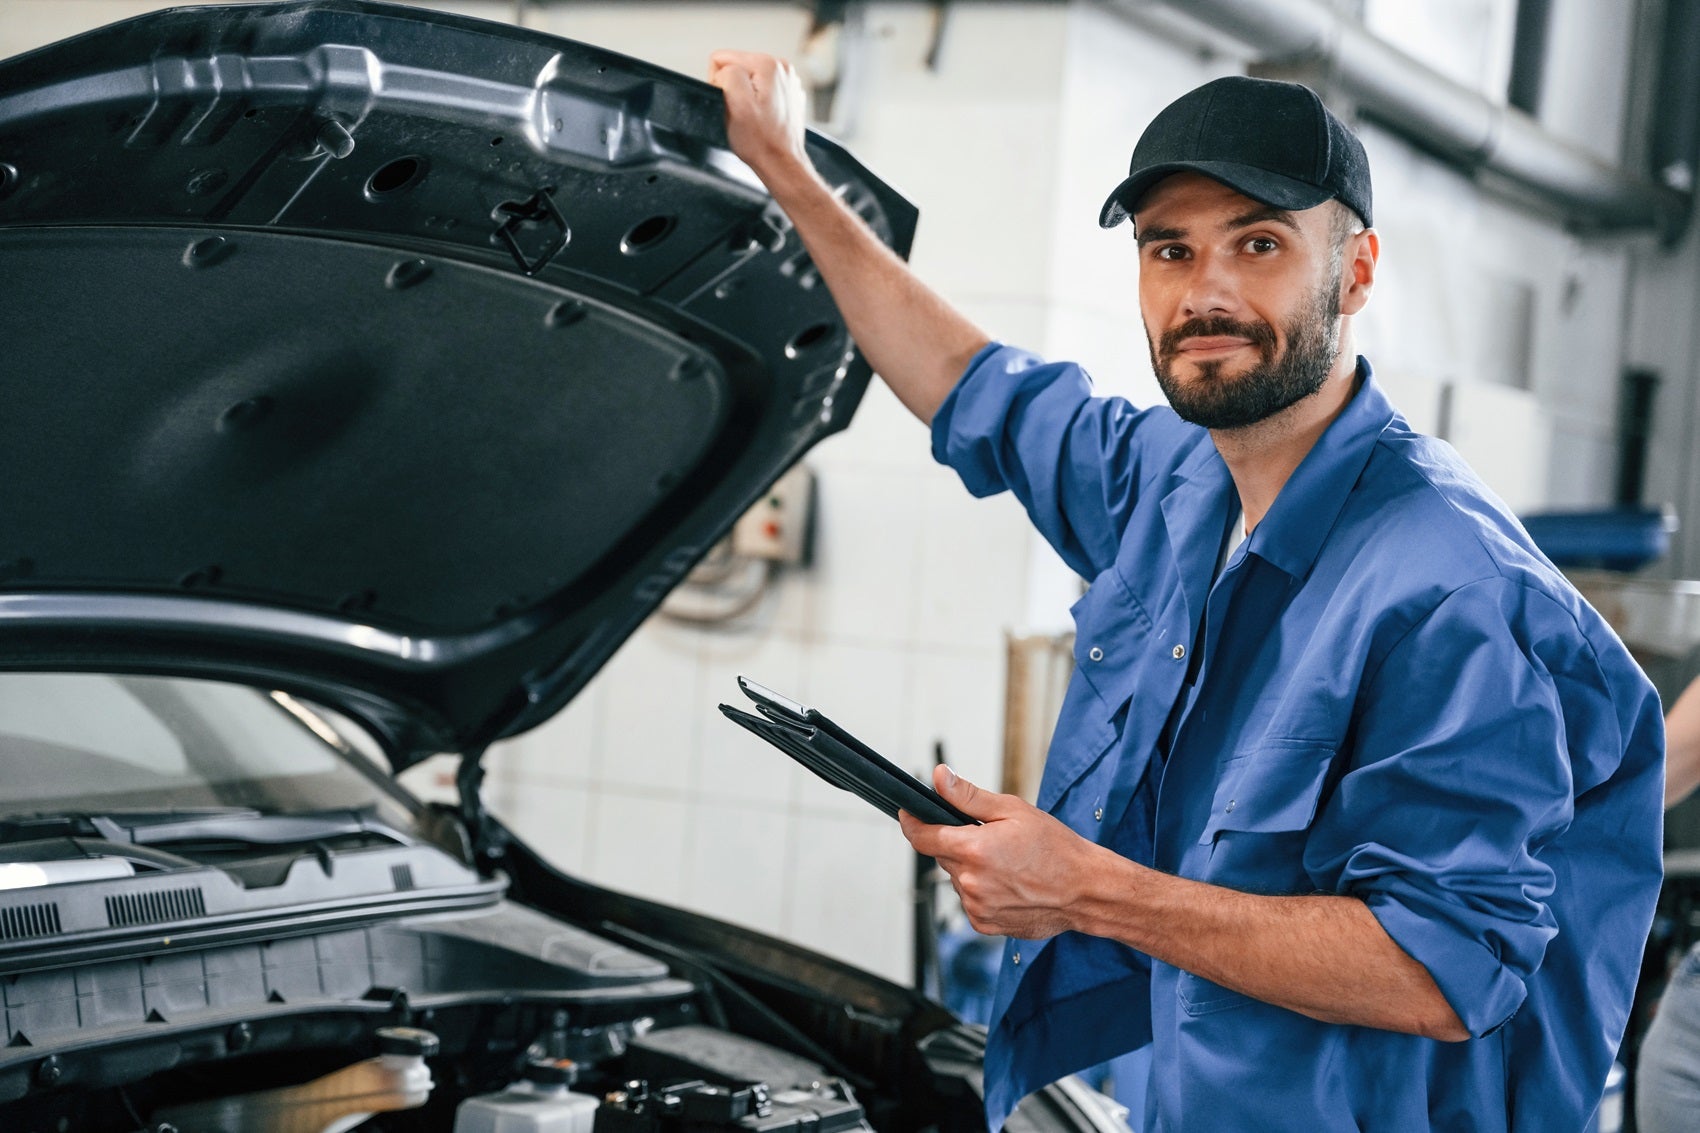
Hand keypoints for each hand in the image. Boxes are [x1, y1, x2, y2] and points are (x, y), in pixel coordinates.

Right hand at [707, 50, 810, 179]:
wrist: (782, 163)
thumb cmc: (761, 142)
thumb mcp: (736, 105)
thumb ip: (727, 75)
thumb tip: (723, 70)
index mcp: (768, 64)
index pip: (721, 58)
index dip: (719, 83)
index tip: (732, 103)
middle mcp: (781, 68)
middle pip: (736, 66)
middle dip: (733, 89)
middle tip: (743, 113)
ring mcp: (786, 81)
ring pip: (747, 79)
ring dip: (745, 97)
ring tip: (754, 117)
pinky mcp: (787, 94)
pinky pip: (760, 90)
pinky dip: (758, 103)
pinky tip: (763, 118)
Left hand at [899, 765, 1100, 939]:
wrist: (1085, 890)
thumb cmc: (1056, 848)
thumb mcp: (1013, 810)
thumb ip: (968, 797)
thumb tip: (939, 778)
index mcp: (973, 850)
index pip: (921, 837)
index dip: (911, 823)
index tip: (909, 814)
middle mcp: (970, 882)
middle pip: (943, 856)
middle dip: (958, 844)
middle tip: (990, 839)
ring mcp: (976, 907)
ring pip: (958, 880)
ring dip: (971, 869)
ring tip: (1007, 865)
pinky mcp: (985, 925)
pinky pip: (971, 902)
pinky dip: (983, 891)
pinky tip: (1008, 884)